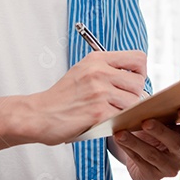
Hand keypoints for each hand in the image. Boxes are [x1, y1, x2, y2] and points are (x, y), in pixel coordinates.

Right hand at [32, 50, 147, 144]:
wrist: (38, 114)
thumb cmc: (62, 97)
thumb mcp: (83, 71)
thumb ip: (108, 70)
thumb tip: (137, 78)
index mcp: (97, 59)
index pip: (138, 58)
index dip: (140, 72)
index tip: (131, 83)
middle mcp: (99, 72)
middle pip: (139, 82)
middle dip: (134, 95)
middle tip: (120, 103)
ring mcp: (99, 91)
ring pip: (134, 101)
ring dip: (126, 111)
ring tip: (110, 113)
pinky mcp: (98, 112)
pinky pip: (123, 116)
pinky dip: (118, 121)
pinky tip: (105, 121)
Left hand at [113, 106, 179, 179]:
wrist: (142, 156)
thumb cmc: (153, 132)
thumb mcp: (160, 121)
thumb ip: (159, 112)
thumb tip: (145, 102)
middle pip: (176, 143)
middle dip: (160, 131)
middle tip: (146, 122)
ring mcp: (170, 167)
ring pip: (153, 154)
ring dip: (135, 142)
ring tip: (120, 133)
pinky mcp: (154, 176)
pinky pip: (139, 162)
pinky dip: (127, 149)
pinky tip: (118, 140)